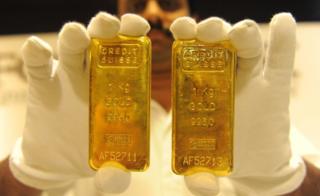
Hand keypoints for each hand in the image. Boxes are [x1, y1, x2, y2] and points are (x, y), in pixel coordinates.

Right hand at [9, 12, 149, 192]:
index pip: (126, 53)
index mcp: (115, 86)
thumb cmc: (88, 154)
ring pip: (71, 47)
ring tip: (77, 35)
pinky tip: (38, 50)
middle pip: (100, 41)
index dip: (132, 36)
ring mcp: (67, 76)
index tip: (141, 29)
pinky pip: (38, 66)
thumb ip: (115, 175)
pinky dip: (36, 55)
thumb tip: (117, 179)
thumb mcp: (106, 164)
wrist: (55, 160)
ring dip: (74, 36)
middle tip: (113, 25)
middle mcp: (93, 74)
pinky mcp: (43, 85)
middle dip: (105, 28)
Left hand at [170, 13, 305, 194]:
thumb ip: (200, 177)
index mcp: (202, 87)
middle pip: (218, 42)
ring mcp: (251, 79)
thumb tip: (201, 187)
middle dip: (210, 29)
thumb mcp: (205, 164)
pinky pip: (280, 61)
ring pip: (247, 45)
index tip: (176, 30)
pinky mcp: (275, 88)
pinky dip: (283, 42)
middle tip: (201, 30)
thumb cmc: (224, 155)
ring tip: (234, 31)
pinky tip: (282, 22)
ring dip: (240, 32)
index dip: (185, 35)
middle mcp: (224, 76)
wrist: (255, 164)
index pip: (193, 53)